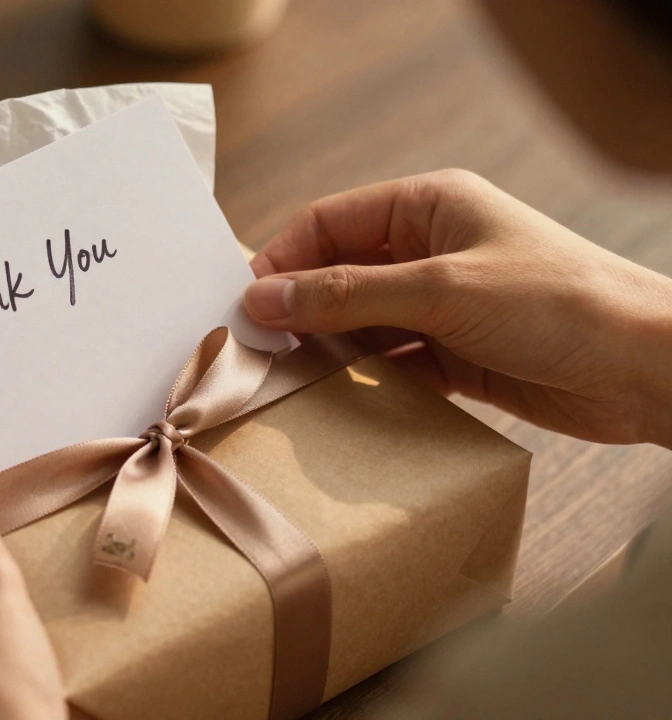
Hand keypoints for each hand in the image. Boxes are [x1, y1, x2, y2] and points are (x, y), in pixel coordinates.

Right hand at [243, 169, 671, 446]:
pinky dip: (362, 380)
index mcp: (428, 206)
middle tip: (254, 349)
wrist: (647, 369)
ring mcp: (443, 303)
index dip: (281, 259)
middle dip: (298, 308)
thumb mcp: (439, 289)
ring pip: (360, 321)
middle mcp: (430, 249)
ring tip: (286, 378)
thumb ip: (345, 294)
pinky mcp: (456, 353)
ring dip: (327, 348)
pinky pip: (389, 361)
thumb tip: (261, 299)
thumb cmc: (557, 303)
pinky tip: (337, 400)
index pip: (328, 223)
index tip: (243, 305)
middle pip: (338, 273)